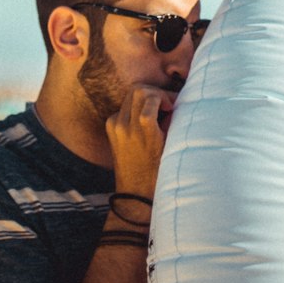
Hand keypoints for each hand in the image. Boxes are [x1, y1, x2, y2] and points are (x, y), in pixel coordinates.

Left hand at [105, 84, 172, 199]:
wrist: (135, 192)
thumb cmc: (157, 172)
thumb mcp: (169, 145)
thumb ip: (170, 121)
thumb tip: (172, 104)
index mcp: (143, 127)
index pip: (150, 95)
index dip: (164, 96)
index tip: (171, 105)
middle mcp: (126, 124)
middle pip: (137, 90)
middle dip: (154, 93)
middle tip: (165, 104)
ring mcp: (115, 126)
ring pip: (129, 96)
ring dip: (144, 99)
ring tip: (155, 111)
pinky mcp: (110, 129)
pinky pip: (122, 108)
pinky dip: (133, 108)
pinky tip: (143, 120)